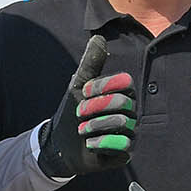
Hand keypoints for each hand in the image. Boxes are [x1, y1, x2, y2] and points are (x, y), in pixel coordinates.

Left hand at [35, 35, 136, 178]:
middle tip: (79, 113)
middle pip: (122, 102)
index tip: (84, 92)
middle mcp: (130, 113)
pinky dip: (100, 143)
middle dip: (94, 107)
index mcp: (122, 95)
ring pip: (121, 123)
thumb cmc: (72, 112)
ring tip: (83, 130)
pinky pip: (122, 145)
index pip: (124, 82)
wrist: (60, 144)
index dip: (101, 86)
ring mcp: (129, 133)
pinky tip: (89, 144)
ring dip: (94, 126)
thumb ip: (90, 64)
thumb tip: (98, 38)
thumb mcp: (78, 87)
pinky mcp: (125, 153)